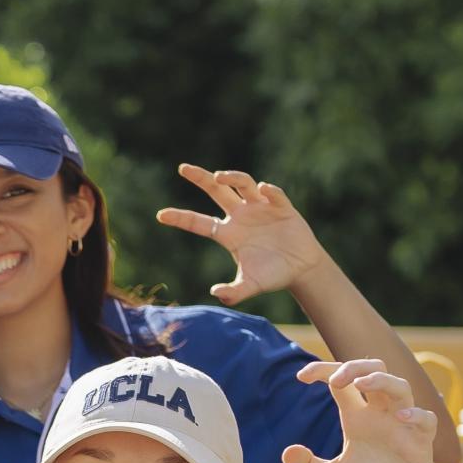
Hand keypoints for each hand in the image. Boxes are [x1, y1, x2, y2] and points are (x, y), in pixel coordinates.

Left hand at [154, 164, 340, 304]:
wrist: (301, 269)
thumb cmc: (272, 275)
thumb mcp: (251, 285)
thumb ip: (235, 292)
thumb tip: (216, 294)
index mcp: (228, 233)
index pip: (199, 223)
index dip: (181, 218)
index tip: (160, 215)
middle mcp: (241, 216)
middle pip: (217, 191)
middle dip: (201, 178)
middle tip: (183, 168)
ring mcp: (260, 208)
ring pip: (242, 184)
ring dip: (232, 177)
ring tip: (220, 175)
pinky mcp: (282, 207)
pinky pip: (274, 195)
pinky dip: (269, 191)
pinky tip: (265, 189)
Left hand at [284, 359, 444, 462]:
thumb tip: (287, 452)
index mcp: (357, 418)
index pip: (342, 382)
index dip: (323, 371)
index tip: (301, 377)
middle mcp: (380, 416)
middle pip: (375, 370)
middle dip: (355, 366)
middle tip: (334, 380)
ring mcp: (402, 428)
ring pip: (401, 388)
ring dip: (382, 380)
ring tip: (361, 383)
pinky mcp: (420, 445)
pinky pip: (427, 421)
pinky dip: (417, 415)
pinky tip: (401, 418)